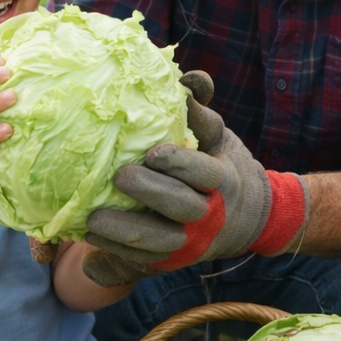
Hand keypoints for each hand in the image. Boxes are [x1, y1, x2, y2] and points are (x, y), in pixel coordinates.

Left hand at [82, 71, 308, 284]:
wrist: (249, 218)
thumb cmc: (222, 164)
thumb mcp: (219, 137)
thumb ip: (202, 110)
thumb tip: (189, 80)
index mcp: (222, 177)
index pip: (205, 171)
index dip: (181, 163)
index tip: (153, 153)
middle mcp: (210, 211)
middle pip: (183, 206)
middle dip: (152, 193)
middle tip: (120, 177)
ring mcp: (193, 239)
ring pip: (163, 241)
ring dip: (127, 231)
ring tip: (93, 219)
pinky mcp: (175, 259)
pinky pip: (147, 261)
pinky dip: (118, 250)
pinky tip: (91, 235)